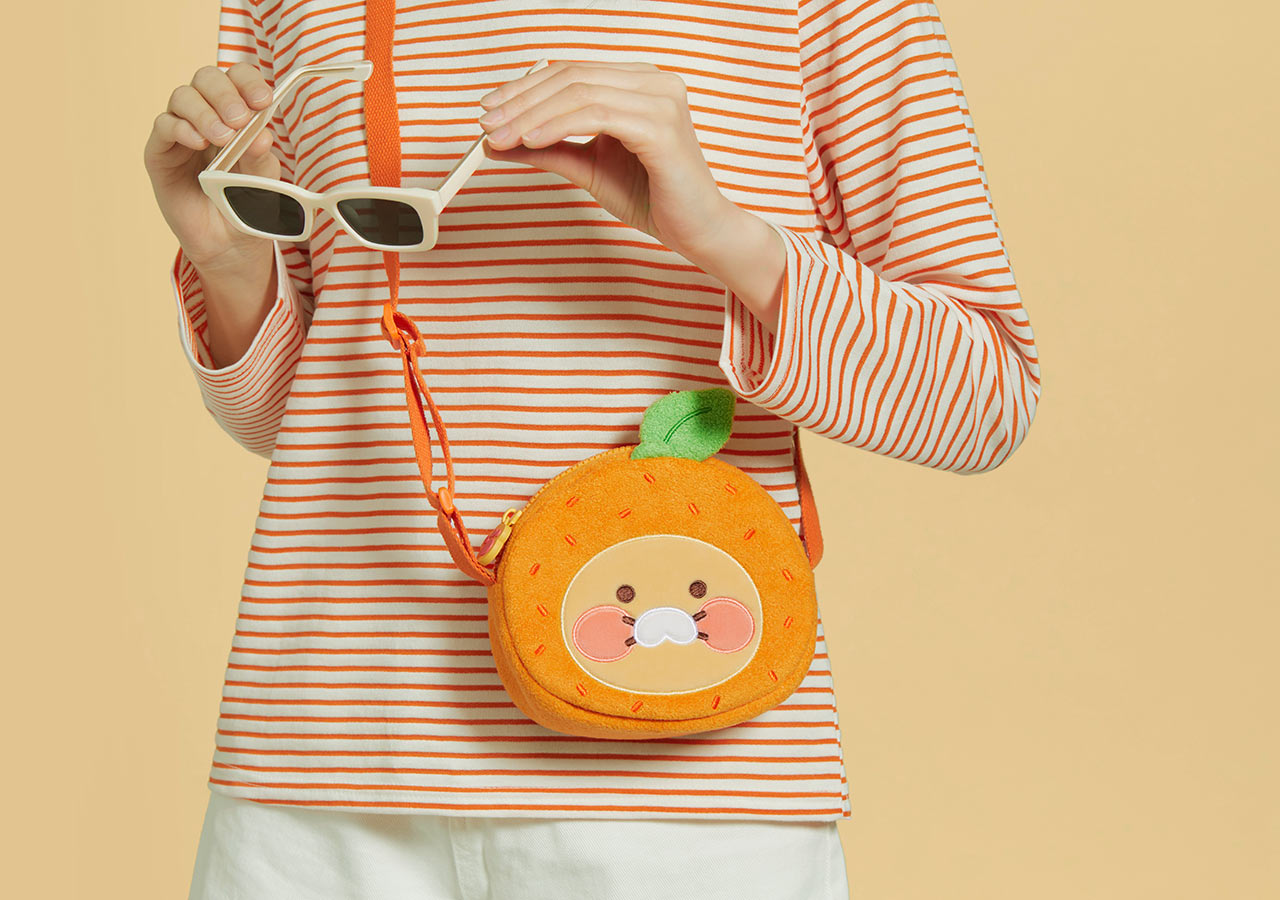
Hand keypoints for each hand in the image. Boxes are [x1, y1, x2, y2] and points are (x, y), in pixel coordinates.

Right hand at [142, 62, 280, 273]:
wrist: (231, 245)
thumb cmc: (250, 206)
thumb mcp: (264, 180)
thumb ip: (260, 156)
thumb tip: (261, 132)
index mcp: (237, 114)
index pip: (237, 78)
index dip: (248, 82)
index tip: (263, 101)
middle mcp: (207, 116)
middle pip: (206, 79)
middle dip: (225, 94)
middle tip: (240, 120)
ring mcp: (181, 132)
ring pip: (183, 97)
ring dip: (204, 113)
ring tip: (223, 139)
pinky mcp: (160, 152)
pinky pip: (163, 126)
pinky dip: (181, 128)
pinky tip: (198, 142)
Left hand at [477, 60, 737, 259]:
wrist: (698, 232)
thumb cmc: (652, 198)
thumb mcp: (589, 168)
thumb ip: (549, 149)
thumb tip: (496, 141)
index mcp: (638, 84)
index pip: (570, 73)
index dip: (523, 89)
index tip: (487, 110)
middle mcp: (653, 81)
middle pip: (570, 77)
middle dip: (520, 100)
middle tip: (484, 124)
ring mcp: (660, 100)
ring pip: (579, 93)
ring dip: (530, 115)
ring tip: (498, 137)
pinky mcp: (661, 126)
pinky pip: (596, 115)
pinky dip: (557, 126)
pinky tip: (530, 141)